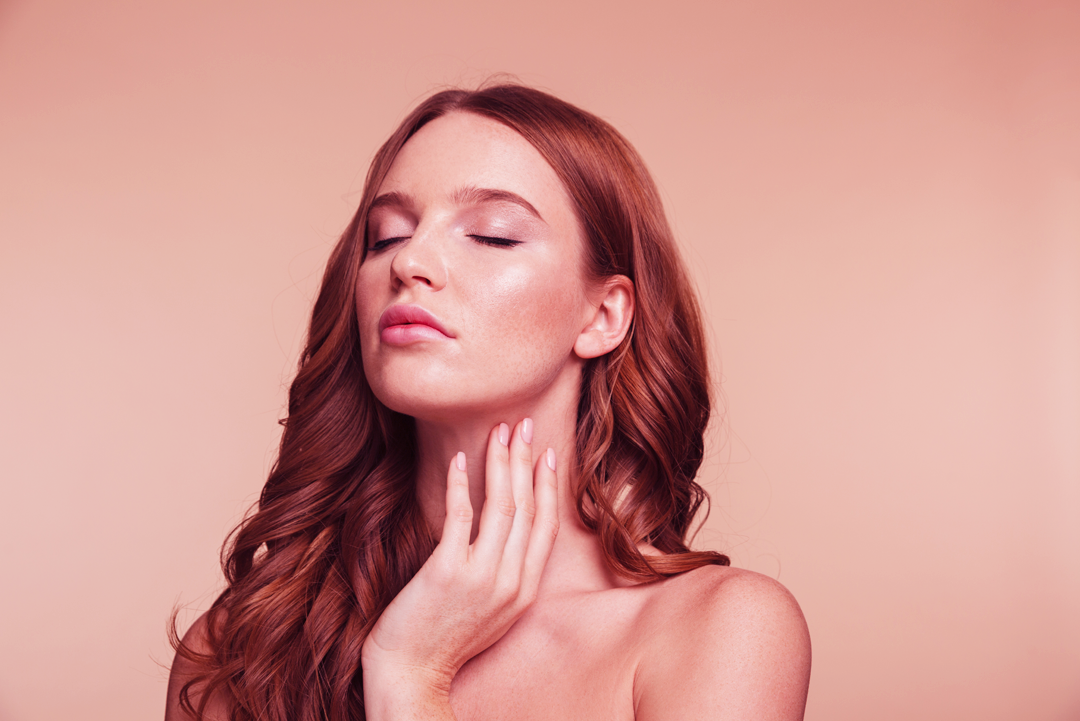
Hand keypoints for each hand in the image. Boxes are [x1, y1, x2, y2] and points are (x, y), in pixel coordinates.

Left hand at [361, 419, 559, 704]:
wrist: (411, 672)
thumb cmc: (444, 638)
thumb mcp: (491, 610)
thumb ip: (505, 573)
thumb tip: (505, 533)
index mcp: (525, 590)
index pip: (546, 526)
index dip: (548, 486)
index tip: (548, 453)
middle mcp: (510, 581)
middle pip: (526, 507)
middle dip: (526, 460)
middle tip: (525, 424)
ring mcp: (481, 576)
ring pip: (501, 506)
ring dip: (500, 463)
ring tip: (499, 431)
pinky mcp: (447, 571)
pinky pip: (460, 516)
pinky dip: (460, 484)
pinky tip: (459, 460)